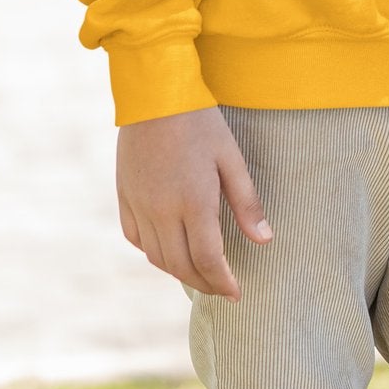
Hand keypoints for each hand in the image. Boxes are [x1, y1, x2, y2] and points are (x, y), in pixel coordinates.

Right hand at [117, 107, 271, 300]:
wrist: (155, 95)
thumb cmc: (201, 122)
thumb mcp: (231, 158)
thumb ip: (246, 203)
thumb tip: (264, 241)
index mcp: (194, 203)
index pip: (208, 260)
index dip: (223, 282)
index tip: (236, 293)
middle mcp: (162, 212)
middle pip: (181, 266)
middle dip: (204, 283)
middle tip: (221, 288)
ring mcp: (139, 206)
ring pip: (157, 257)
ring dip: (179, 272)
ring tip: (199, 273)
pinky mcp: (125, 197)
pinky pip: (136, 238)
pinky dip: (153, 252)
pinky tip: (168, 250)